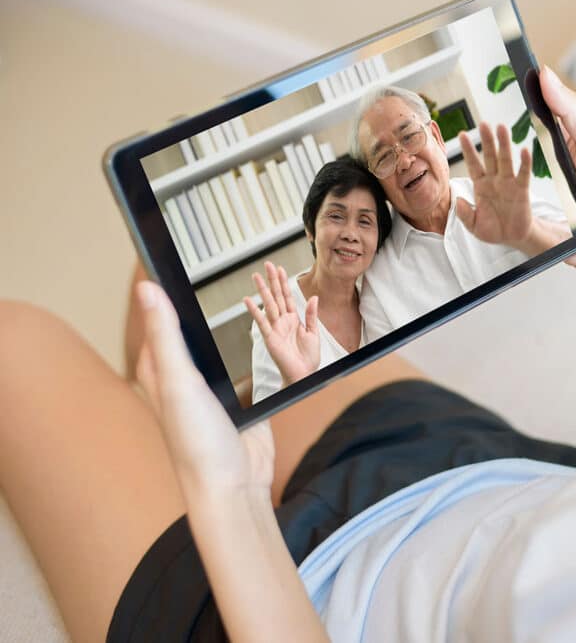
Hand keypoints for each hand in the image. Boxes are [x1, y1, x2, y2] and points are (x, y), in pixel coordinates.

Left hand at [135, 280, 273, 498]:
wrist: (235, 485)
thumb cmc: (198, 441)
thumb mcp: (179, 380)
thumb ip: (166, 334)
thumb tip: (148, 288)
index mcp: (158, 369)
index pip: (155, 318)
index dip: (159, 288)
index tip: (163, 255)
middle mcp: (181, 377)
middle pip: (186, 329)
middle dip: (193, 303)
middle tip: (201, 268)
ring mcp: (210, 389)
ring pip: (216, 346)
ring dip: (223, 327)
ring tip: (237, 294)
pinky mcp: (237, 399)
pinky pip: (242, 366)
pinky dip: (250, 351)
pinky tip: (263, 339)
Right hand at [244, 261, 318, 386]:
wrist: (303, 374)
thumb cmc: (308, 357)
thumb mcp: (313, 333)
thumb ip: (311, 315)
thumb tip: (313, 297)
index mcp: (293, 319)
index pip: (287, 296)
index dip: (284, 282)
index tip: (280, 268)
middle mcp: (283, 321)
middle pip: (276, 296)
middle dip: (272, 280)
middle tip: (267, 264)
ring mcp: (275, 328)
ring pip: (269, 305)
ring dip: (263, 290)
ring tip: (256, 276)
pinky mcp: (270, 338)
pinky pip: (262, 322)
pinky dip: (255, 311)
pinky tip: (248, 300)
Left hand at [456, 122, 534, 247]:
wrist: (512, 237)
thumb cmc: (492, 230)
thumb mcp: (474, 227)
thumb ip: (465, 215)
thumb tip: (459, 200)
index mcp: (480, 186)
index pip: (473, 164)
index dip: (468, 150)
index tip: (462, 134)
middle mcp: (494, 180)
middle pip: (490, 157)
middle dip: (486, 140)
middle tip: (483, 124)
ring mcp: (508, 183)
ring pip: (506, 160)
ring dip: (504, 145)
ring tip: (502, 127)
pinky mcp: (522, 190)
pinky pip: (523, 174)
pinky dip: (525, 163)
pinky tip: (524, 150)